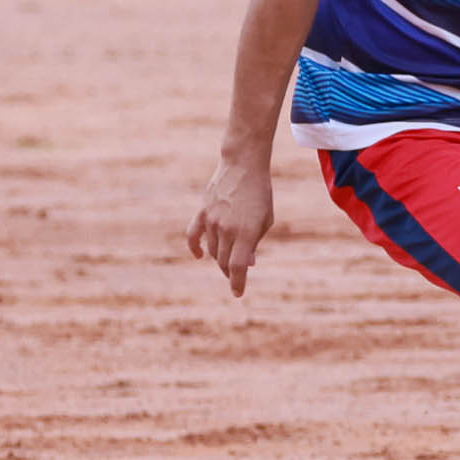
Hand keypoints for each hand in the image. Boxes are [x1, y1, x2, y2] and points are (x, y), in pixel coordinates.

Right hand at [190, 156, 275, 294]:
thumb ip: (254, 243)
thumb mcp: (265, 220)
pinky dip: (195, 248)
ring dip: (219, 257)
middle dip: (230, 271)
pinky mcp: (202, 212)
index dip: (237, 283)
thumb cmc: (260, 194)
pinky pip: (193, 235)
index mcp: (246, 232)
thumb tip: (247, 264)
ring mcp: (212, 220)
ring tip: (229, 255)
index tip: (237, 293)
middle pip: (223, 261)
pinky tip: (199, 256)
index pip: (237, 267)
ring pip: (211, 250)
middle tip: (236, 272)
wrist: (243, 165)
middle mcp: (226, 228)